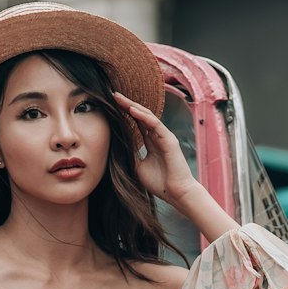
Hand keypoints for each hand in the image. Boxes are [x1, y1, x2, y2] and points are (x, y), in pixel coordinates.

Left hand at [114, 92, 199, 212]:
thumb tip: (117, 147)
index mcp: (151, 143)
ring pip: (148, 116)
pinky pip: (155, 124)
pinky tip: (132, 110)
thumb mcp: (138, 168)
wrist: (176, 194)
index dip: (125, 114)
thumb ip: (131, 155)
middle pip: (141, 115)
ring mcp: (164, 137)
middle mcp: (158, 136)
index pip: (137, 123)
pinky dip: (143, 117)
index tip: (111, 106)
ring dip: (133, 106)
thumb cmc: (159, 183)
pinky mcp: (169, 140)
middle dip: (127, 105)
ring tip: (120, 98)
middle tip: (113, 95)